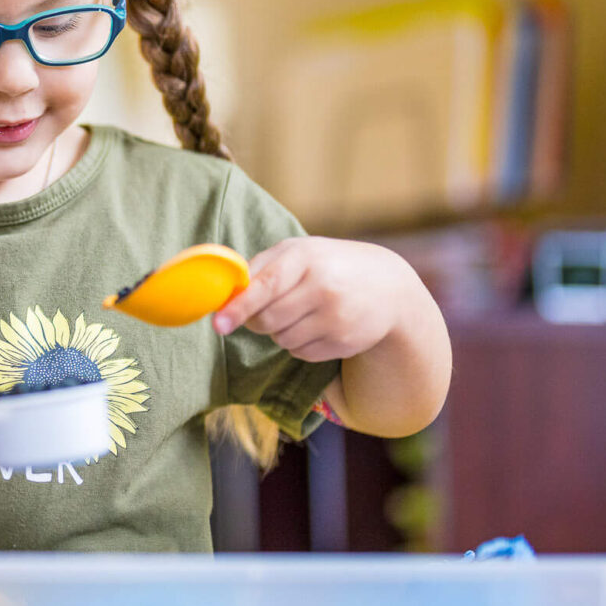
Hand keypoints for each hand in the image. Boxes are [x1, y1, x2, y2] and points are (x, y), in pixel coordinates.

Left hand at [210, 237, 413, 361]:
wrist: (388, 287)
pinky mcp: (344, 342)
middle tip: (267, 310)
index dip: (238, 307)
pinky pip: (300, 353)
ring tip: (301, 313)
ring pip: (281, 339)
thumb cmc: (329, 266)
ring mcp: (336, 317)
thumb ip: (260, 269)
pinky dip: (299, 344)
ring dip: (280, 332)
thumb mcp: (300, 253)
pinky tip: (318, 326)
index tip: (218, 324)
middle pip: (267, 319)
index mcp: (306, 257)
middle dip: (256, 320)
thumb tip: (224, 295)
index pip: (264, 286)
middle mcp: (324, 287)